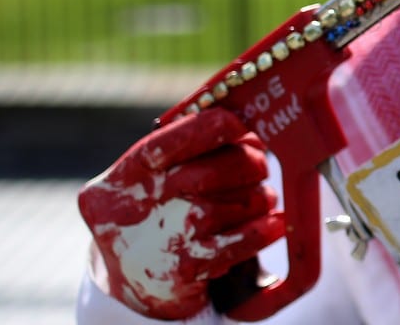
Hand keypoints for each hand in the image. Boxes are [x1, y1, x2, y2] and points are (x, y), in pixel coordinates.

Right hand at [78, 107, 285, 319]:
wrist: (124, 276)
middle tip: (260, 166)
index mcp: (133, 170)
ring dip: (261, 198)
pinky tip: (275, 222)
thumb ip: (189, 148)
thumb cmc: (152, 208)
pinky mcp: (188, 268)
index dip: (215, 127)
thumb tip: (249, 127)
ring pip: (241, 202)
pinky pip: (244, 239)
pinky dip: (265, 228)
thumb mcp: (149, 174)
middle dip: (252, 164)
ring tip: (260, 199)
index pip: (175, 139)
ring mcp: (168, 236)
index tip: (243, 122)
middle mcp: (146, 201)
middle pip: (219, 169)